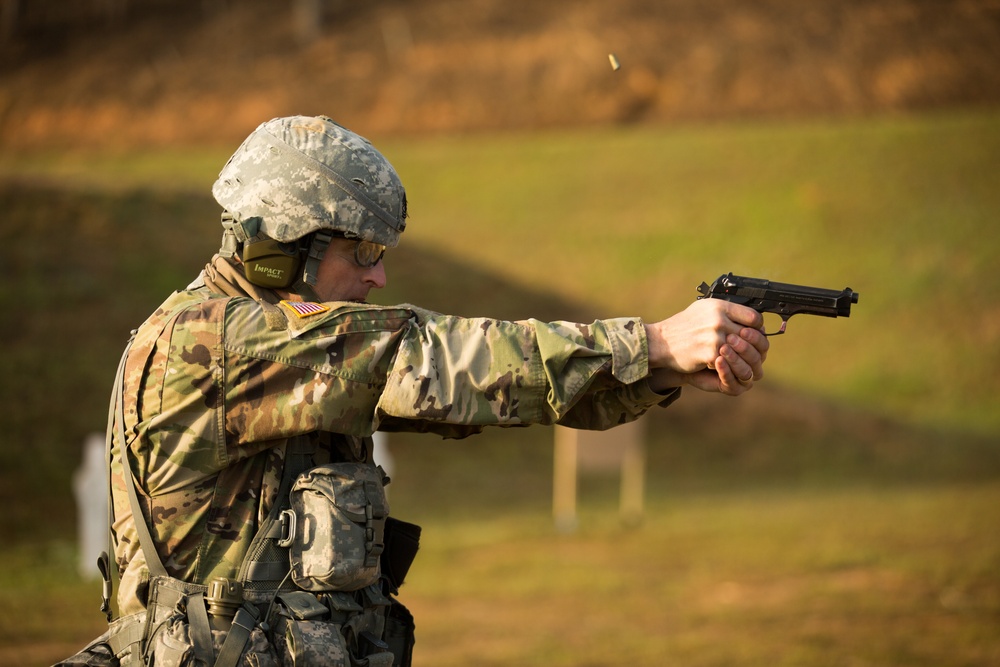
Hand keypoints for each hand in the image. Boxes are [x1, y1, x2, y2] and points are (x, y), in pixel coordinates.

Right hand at [645, 299, 768, 395]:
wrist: (661, 341)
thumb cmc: (683, 325)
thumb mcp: (704, 309)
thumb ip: (725, 311)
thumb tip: (748, 317)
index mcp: (720, 306)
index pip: (754, 317)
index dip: (757, 328)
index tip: (753, 334)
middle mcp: (719, 319)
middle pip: (751, 336)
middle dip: (752, 346)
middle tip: (749, 351)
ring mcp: (715, 337)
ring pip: (742, 350)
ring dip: (741, 357)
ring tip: (737, 359)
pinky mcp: (710, 353)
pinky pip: (728, 361)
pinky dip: (726, 364)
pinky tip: (720, 364)